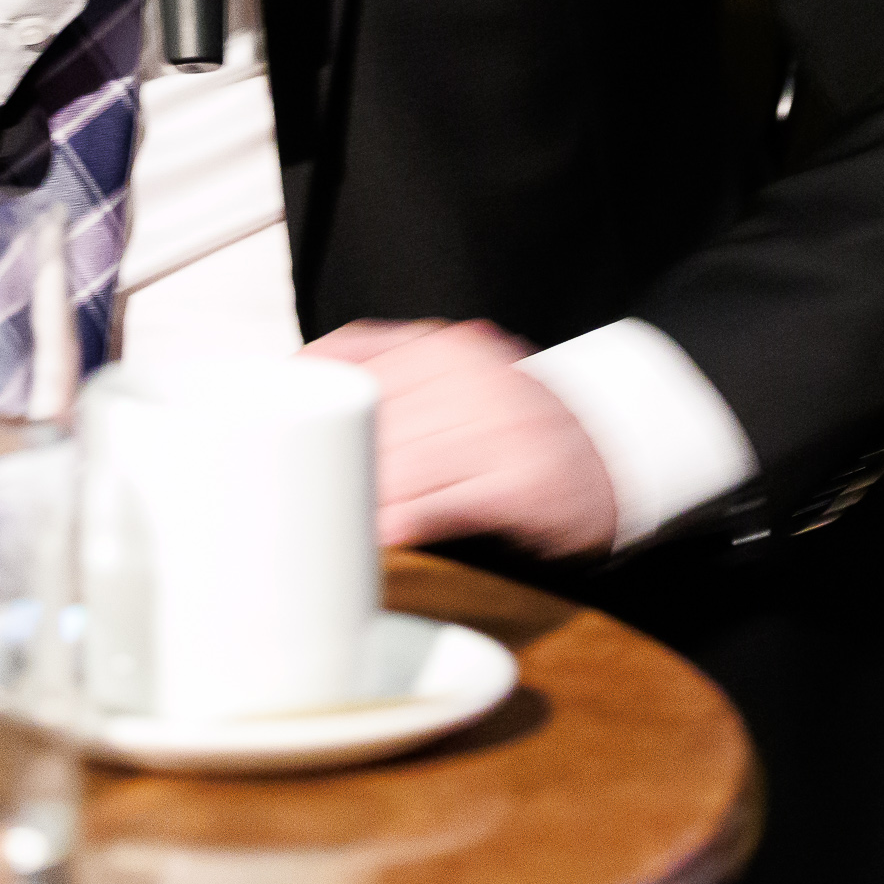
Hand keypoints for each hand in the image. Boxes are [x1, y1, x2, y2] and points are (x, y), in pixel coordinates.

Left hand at [306, 319, 617, 558]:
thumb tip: (295, 385)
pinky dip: (404, 523)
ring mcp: (500, 426)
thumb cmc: (521, 425)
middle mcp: (471, 375)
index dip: (304, 401)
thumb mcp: (461, 376)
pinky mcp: (522, 481)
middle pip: (367, 422)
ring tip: (328, 526)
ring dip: (358, 501)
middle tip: (289, 500)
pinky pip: (442, 505)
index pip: (352, 362)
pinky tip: (381, 536)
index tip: (264, 434)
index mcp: (447, 346)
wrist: (619, 452)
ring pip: (397, 465)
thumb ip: (388, 372)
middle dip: (328, 467)